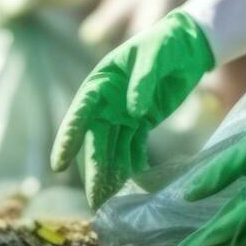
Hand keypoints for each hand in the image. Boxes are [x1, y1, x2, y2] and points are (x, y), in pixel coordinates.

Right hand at [50, 11, 215, 207]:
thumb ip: (143, 82)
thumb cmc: (166, 43)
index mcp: (102, 81)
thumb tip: (133, 111)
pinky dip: (131, 165)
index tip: (58, 164)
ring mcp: (123, 113)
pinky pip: (132, 147)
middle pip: (97, 139)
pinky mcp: (141, 122)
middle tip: (95, 200)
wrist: (188, 44)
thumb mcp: (155, 56)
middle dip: (94, 169)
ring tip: (110, 202)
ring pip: (113, 148)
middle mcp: (107, 101)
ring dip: (111, 173)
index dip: (68, 138)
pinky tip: (132, 184)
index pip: (81, 112)